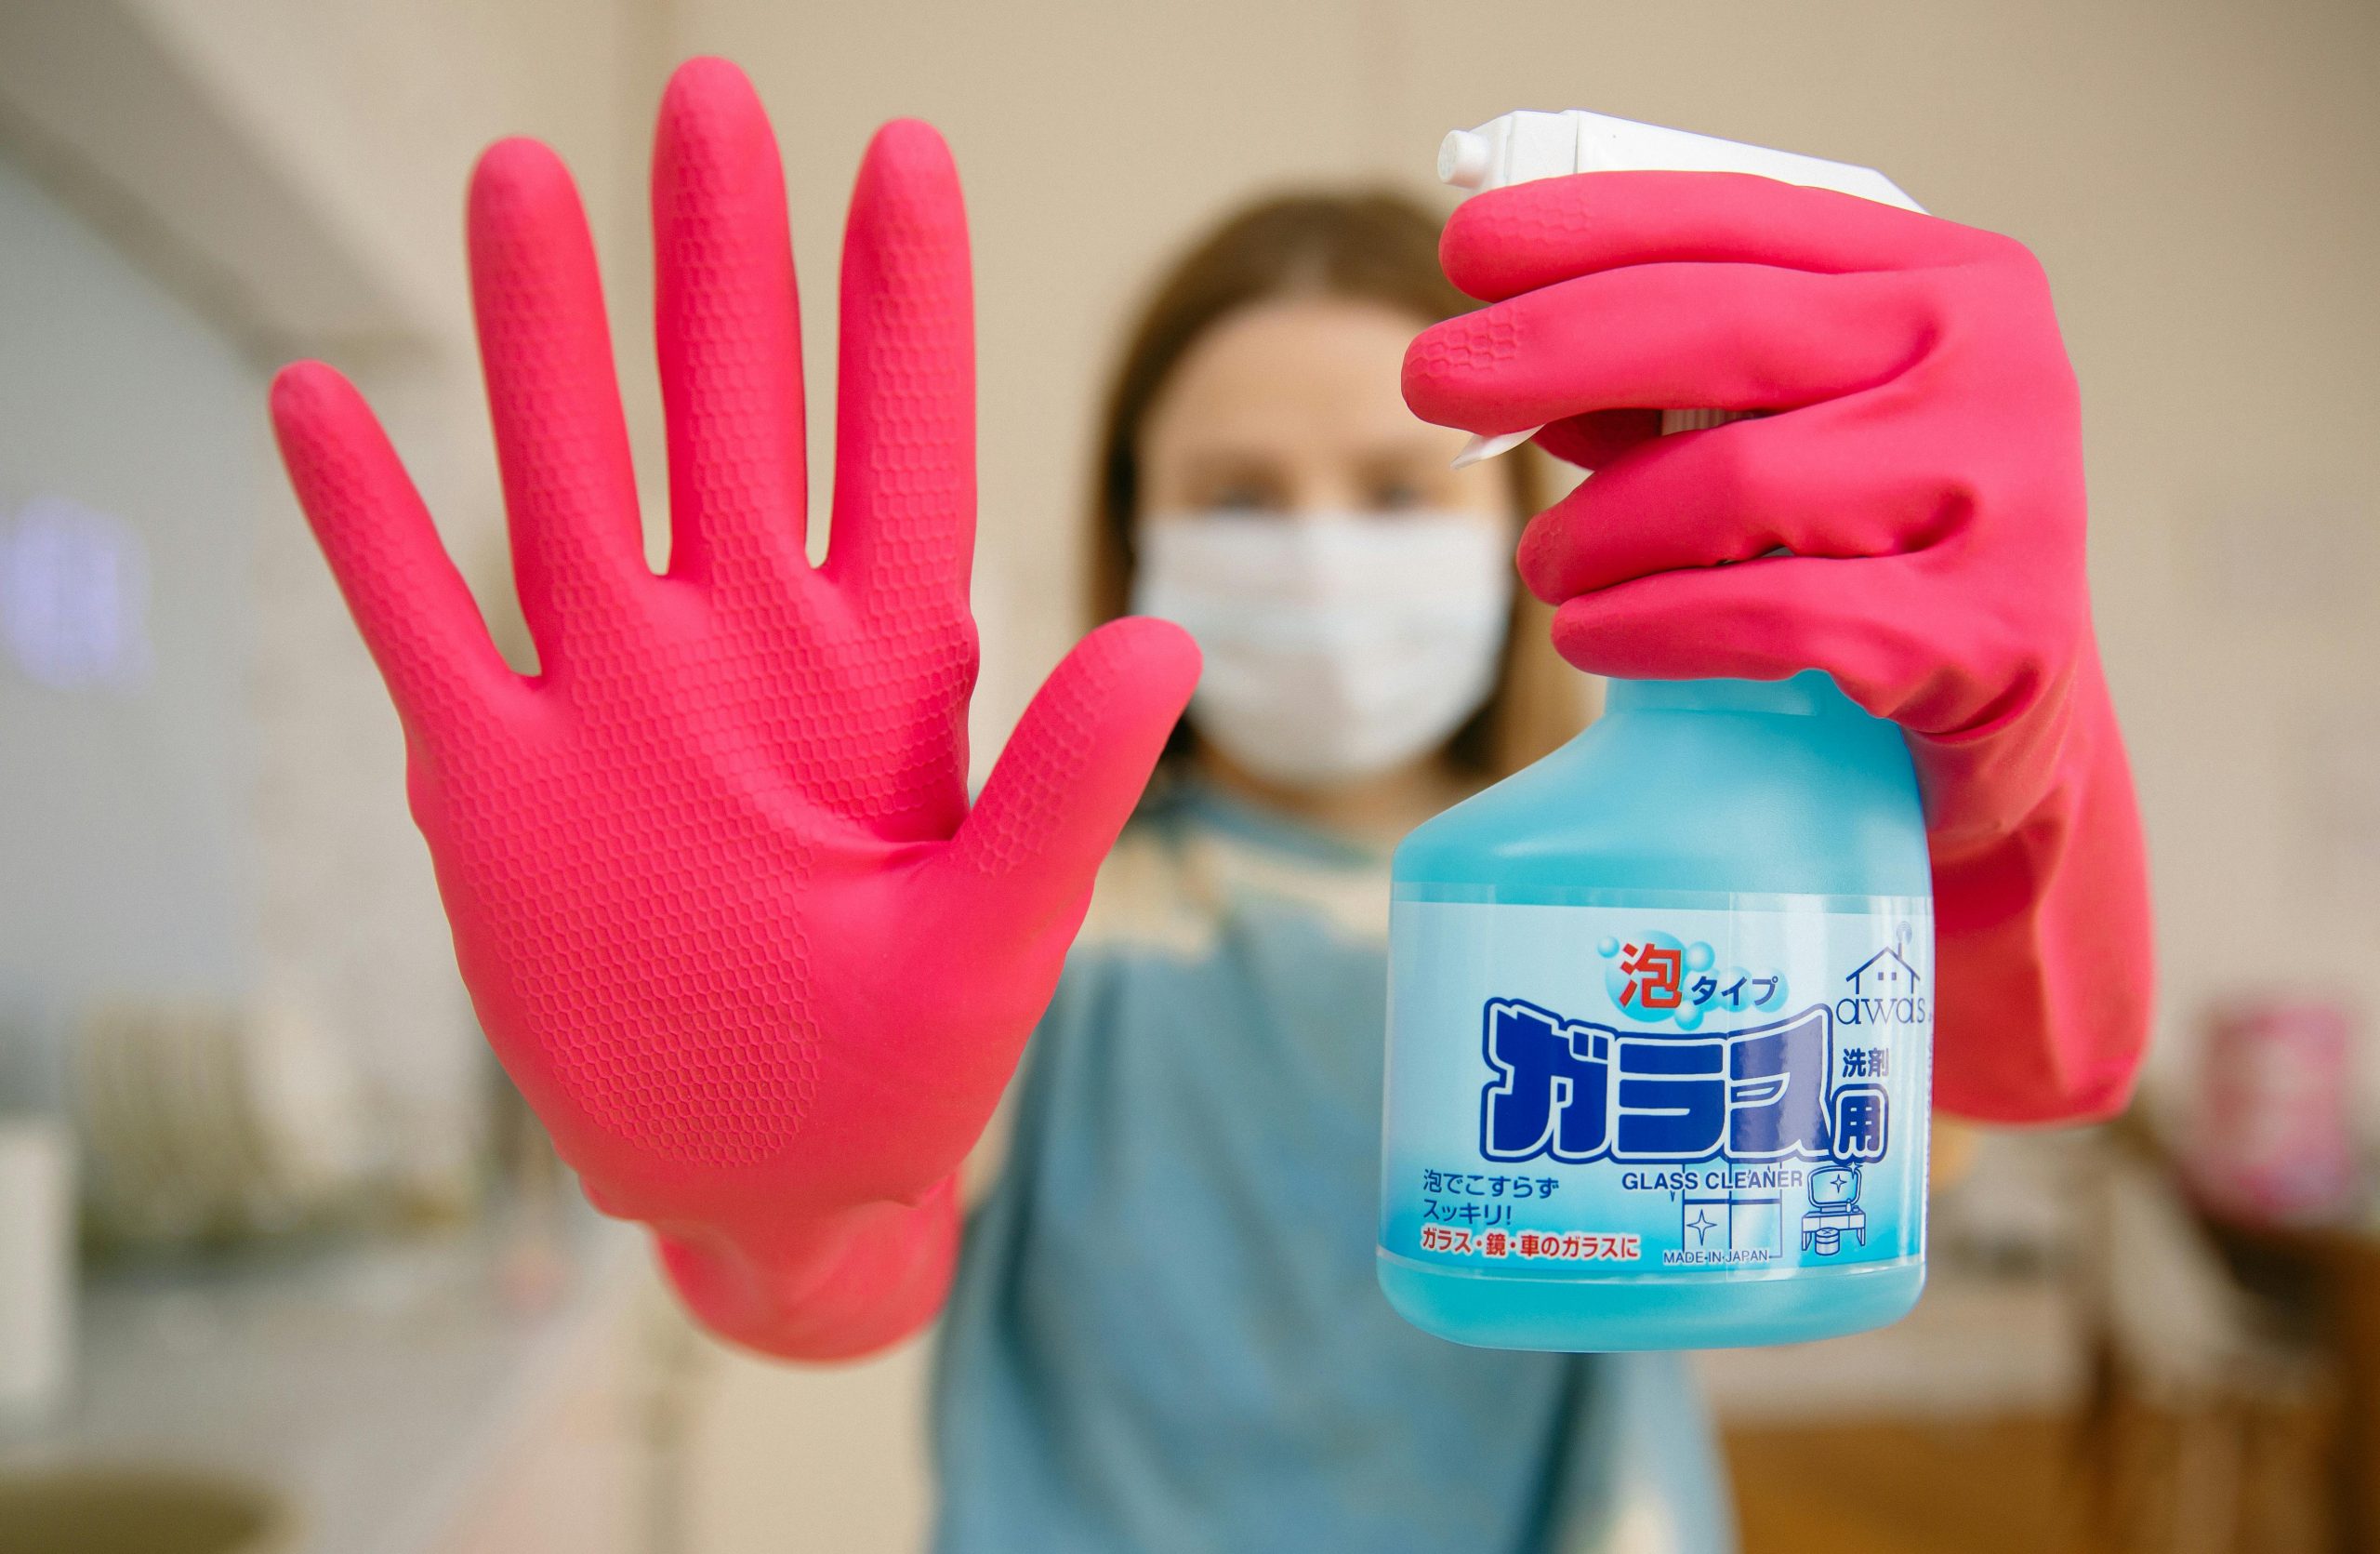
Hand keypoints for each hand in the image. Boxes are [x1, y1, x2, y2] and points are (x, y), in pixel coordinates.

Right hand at [270, 59, 1195, 1352]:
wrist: (762, 1175)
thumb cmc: (903, 1072)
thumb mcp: (1000, 938)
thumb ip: (1066, 789)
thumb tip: (1169, 638)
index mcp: (884, 669)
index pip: (897, 446)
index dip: (900, 303)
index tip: (901, 154)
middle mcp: (745, 646)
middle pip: (728, 411)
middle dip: (721, 258)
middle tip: (707, 96)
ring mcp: (616, 697)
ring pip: (570, 475)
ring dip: (545, 335)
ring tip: (521, 180)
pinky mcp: (504, 779)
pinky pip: (424, 622)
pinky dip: (370, 523)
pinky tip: (320, 402)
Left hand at [1404, 171, 2151, 1119]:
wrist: (2014, 727)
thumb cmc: (1876, 552)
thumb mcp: (1794, 436)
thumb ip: (1680, 388)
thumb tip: (1512, 373)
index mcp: (1950, 281)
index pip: (1747, 224)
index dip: (1593, 228)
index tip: (1468, 246)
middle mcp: (1997, 368)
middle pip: (1722, 332)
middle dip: (1550, 351)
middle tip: (1434, 381)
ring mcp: (2006, 500)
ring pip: (1731, 486)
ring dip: (1596, 528)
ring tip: (1546, 563)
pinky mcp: (1986, 634)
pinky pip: (1769, 616)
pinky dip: (1649, 625)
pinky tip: (1589, 635)